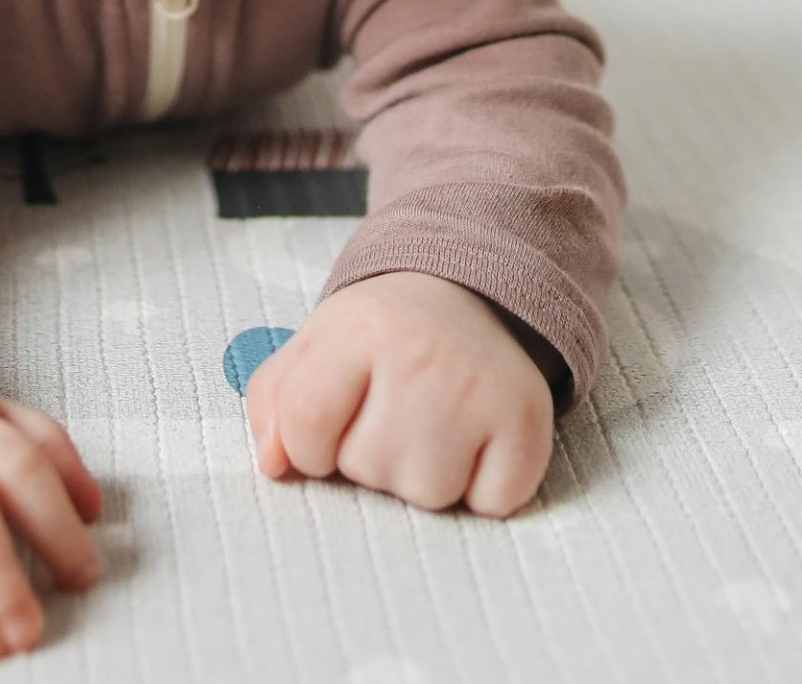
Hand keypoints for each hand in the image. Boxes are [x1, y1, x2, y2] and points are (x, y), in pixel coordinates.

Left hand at [243, 271, 555, 517]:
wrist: (469, 295)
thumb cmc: (379, 337)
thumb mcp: (312, 347)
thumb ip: (272, 403)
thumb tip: (274, 466)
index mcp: (357, 329)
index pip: (304, 424)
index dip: (306, 447)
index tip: (326, 431)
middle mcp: (421, 353)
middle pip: (366, 468)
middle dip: (367, 456)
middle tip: (392, 409)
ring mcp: (480, 388)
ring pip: (427, 496)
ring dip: (421, 476)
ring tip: (430, 424)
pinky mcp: (529, 421)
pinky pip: (490, 505)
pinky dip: (481, 490)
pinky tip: (474, 441)